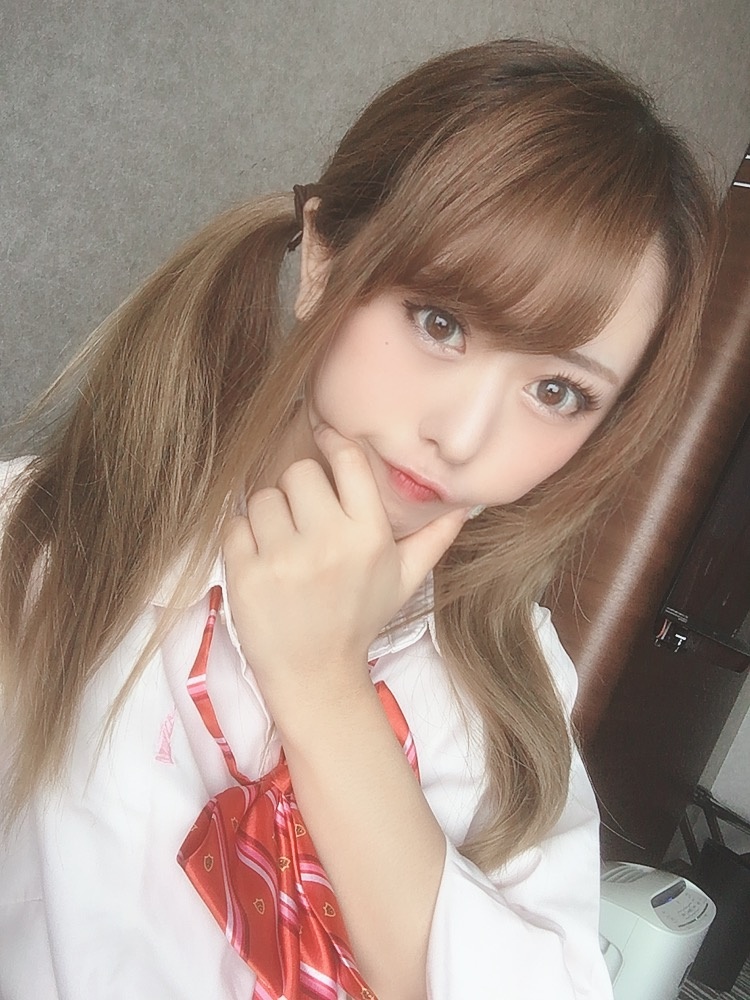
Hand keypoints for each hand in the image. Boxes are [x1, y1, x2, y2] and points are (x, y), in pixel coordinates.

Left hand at [223, 425, 465, 708]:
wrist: (315, 674)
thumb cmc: (359, 619)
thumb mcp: (404, 581)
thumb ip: (433, 539)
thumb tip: (464, 504)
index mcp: (369, 537)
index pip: (347, 462)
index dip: (333, 442)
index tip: (324, 437)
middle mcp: (328, 543)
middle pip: (299, 473)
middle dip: (299, 491)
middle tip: (304, 518)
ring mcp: (283, 559)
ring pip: (263, 497)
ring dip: (269, 515)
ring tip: (283, 544)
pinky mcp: (246, 574)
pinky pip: (234, 525)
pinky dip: (242, 538)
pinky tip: (260, 560)